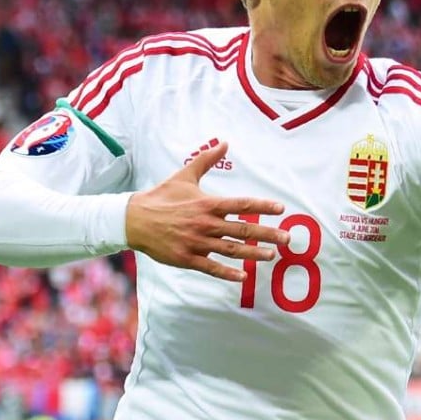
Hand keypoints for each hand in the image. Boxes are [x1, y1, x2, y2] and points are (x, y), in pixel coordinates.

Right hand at [125, 141, 286, 281]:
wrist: (133, 219)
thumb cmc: (162, 197)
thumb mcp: (185, 176)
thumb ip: (207, 160)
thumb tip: (224, 142)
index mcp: (208, 203)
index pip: (242, 204)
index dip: (263, 206)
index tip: (281, 208)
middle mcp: (205, 223)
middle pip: (243, 229)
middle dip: (267, 234)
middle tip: (287, 238)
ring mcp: (197, 243)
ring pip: (231, 250)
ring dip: (253, 254)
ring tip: (272, 256)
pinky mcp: (187, 258)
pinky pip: (211, 268)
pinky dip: (228, 273)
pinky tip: (243, 277)